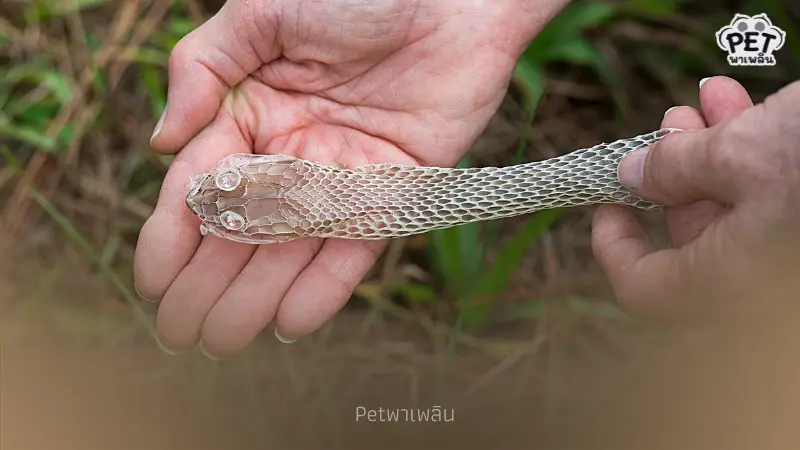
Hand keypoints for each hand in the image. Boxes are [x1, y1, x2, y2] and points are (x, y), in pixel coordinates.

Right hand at [133, 0, 568, 357]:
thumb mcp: (262, 13)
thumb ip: (204, 69)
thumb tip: (161, 142)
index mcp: (250, 113)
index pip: (200, 185)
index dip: (172, 233)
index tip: (151, 278)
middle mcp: (291, 153)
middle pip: (240, 230)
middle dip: (206, 282)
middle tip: (179, 332)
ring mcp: (340, 178)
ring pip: (290, 249)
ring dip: (255, 297)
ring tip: (223, 343)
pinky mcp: (392, 192)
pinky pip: (353, 248)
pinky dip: (323, 286)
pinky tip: (287, 322)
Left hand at [592, 76, 799, 320]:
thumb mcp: (742, 151)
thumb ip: (675, 167)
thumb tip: (633, 174)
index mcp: (727, 283)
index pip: (641, 288)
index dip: (613, 244)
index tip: (605, 201)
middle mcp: (756, 285)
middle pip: (690, 240)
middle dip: (673, 175)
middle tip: (669, 126)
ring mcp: (784, 263)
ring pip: (734, 213)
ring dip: (712, 154)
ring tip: (706, 103)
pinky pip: (771, 205)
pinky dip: (754, 159)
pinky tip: (747, 107)